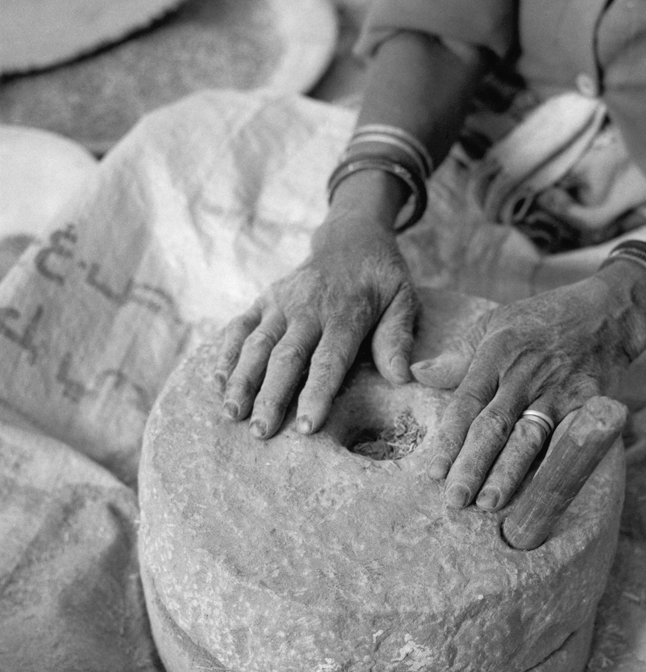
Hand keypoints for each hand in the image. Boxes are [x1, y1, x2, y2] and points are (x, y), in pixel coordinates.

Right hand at [215, 209, 417, 437]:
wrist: (351, 239)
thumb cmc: (381, 280)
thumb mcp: (403, 300)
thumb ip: (398, 337)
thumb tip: (401, 378)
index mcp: (347, 313)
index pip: (330, 360)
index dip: (317, 394)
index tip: (306, 426)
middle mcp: (309, 308)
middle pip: (287, 357)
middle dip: (271, 396)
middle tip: (260, 432)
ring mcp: (282, 302)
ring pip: (257, 344)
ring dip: (242, 380)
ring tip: (232, 414)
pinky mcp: (265, 299)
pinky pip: (241, 326)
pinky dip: (226, 353)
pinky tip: (217, 383)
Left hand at [411, 263, 645, 510]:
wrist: (609, 310)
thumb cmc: (544, 318)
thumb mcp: (495, 323)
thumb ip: (458, 356)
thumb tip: (417, 374)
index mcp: (496, 355)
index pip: (466, 404)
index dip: (450, 440)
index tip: (434, 472)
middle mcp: (525, 376)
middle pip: (493, 427)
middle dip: (472, 464)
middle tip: (455, 498)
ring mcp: (559, 391)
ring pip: (529, 438)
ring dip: (508, 472)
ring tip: (489, 501)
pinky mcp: (588, 403)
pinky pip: (569, 439)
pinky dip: (555, 465)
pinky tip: (542, 491)